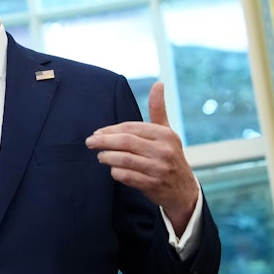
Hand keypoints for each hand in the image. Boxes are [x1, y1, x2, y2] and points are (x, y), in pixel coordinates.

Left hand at [85, 81, 198, 234]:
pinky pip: (128, 177)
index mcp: (164, 134)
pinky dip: (116, 173)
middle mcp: (163, 150)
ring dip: (107, 157)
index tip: (97, 132)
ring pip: (125, 160)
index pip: (131, 128)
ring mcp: (159, 168)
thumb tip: (158, 83)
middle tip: (90, 142)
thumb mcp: (167, 132)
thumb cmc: (169, 155)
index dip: (111, 130)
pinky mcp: (154, 185)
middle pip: (126, 142)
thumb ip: (158, 109)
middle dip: (104, 141)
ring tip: (100, 156)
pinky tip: (112, 170)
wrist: (183, 189)